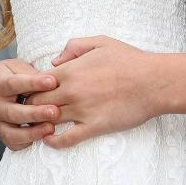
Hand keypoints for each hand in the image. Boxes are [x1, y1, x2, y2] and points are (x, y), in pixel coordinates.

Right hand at [0, 59, 59, 150]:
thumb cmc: (10, 74)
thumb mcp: (17, 67)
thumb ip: (32, 74)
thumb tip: (53, 81)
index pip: (15, 84)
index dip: (34, 83)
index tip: (52, 82)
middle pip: (14, 112)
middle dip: (36, 113)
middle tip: (54, 111)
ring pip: (12, 133)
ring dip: (32, 132)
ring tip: (50, 128)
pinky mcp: (1, 133)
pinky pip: (12, 143)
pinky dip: (26, 142)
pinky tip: (41, 137)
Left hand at [30, 36, 164, 148]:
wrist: (154, 82)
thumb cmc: (130, 60)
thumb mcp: (101, 42)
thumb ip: (74, 47)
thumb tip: (55, 61)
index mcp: (71, 71)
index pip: (36, 83)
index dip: (32, 88)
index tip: (35, 92)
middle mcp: (72, 91)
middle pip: (37, 103)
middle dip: (32, 106)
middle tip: (33, 110)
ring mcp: (82, 111)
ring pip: (48, 120)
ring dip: (40, 124)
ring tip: (39, 125)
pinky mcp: (94, 127)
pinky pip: (66, 139)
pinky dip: (53, 142)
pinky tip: (50, 139)